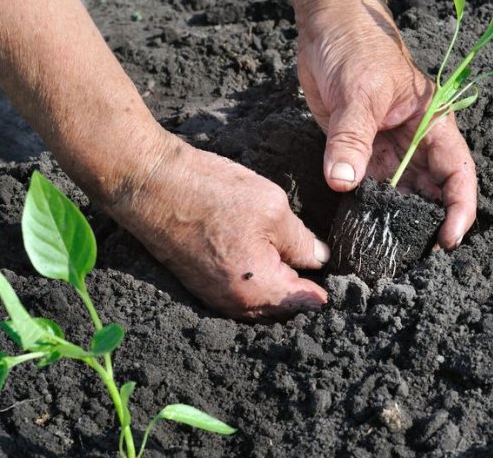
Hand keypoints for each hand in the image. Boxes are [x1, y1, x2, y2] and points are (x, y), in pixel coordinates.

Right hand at [106, 135, 328, 320]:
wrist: (150, 183)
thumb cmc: (211, 192)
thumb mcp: (272, 208)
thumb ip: (302, 241)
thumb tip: (320, 259)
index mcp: (258, 288)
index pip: (305, 302)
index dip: (326, 288)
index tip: (342, 278)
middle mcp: (235, 303)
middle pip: (282, 308)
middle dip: (303, 291)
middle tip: (322, 266)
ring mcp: (214, 296)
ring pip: (261, 302)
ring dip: (279, 287)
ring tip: (297, 261)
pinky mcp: (201, 283)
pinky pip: (240, 292)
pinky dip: (257, 281)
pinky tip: (266, 257)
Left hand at [295, 0, 477, 248]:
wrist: (327, 23)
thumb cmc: (356, 45)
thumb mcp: (358, 91)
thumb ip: (351, 138)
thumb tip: (343, 182)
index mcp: (434, 122)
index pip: (458, 173)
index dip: (460, 209)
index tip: (448, 240)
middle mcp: (416, 140)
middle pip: (432, 191)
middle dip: (427, 223)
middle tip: (411, 256)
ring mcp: (388, 147)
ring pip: (401, 193)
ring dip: (395, 218)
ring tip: (386, 250)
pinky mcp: (361, 149)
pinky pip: (369, 185)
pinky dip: (366, 206)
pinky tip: (359, 227)